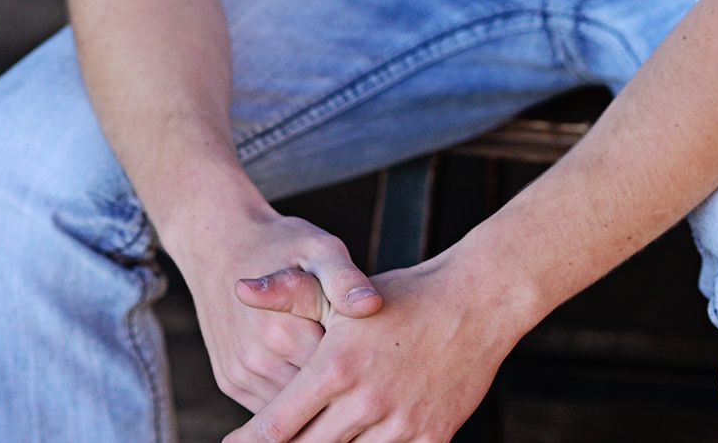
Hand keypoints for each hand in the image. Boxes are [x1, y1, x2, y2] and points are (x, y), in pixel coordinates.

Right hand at [177, 206, 381, 412]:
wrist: (220, 244)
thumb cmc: (281, 244)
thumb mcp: (319, 248)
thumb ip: (345, 279)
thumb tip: (371, 305)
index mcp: (282, 329)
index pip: (336, 373)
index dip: (361, 366)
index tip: (376, 355)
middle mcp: (256, 358)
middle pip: (313, 395)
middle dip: (337, 386)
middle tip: (360, 365)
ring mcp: (240, 374)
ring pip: (290, 409)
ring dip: (312, 397)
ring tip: (337, 371)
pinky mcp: (230, 381)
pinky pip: (267, 405)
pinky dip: (289, 397)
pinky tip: (308, 375)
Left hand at [225, 249, 517, 442]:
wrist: (476, 302)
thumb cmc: (403, 295)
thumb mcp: (341, 291)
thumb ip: (288, 292)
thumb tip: (240, 289)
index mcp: (336, 365)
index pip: (278, 424)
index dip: (251, 441)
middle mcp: (365, 401)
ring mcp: (401, 425)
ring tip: (319, 439)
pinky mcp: (431, 439)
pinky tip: (360, 440)